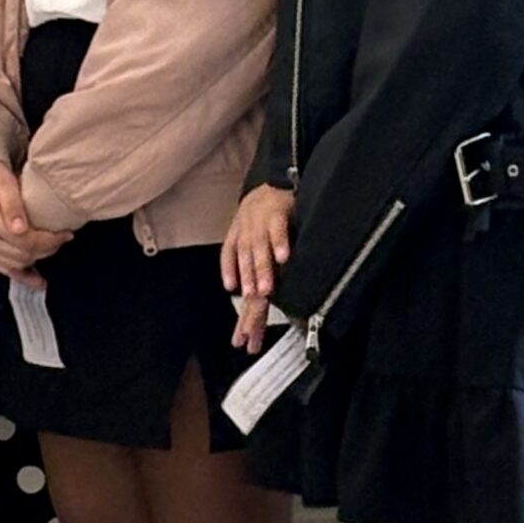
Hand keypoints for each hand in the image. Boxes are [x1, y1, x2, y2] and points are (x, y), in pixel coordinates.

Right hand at [0, 157, 72, 276]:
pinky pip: (3, 270)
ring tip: (52, 247)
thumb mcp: (3, 181)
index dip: (50, 241)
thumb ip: (12, 204)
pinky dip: (22, 276)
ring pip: (15, 266)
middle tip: (62, 237)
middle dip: (47, 249)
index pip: (27, 242)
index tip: (66, 233)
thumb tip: (21, 229)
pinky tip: (38, 281)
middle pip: (23, 256)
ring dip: (37, 259)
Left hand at [222, 183, 293, 352]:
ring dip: (263, 272)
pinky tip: (283, 257)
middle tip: (248, 330)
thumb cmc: (260, 215)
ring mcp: (261, 229)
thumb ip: (244, 266)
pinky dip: (280, 241)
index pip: (243, 293)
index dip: (243, 319)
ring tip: (264, 292)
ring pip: (260, 253)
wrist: (270, 180)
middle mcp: (249, 244)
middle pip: (249, 278)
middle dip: (249, 303)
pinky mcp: (276, 213)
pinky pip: (278, 229)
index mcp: (243, 254)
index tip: (242, 342)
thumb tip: (239, 293)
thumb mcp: (246, 240)